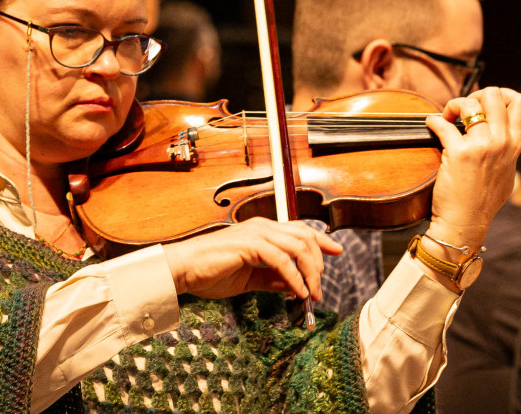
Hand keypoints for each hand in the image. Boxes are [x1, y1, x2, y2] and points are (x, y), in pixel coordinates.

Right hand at [162, 218, 342, 299]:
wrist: (183, 271)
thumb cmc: (210, 272)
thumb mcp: (250, 278)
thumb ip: (273, 279)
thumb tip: (295, 286)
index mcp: (262, 231)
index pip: (300, 230)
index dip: (322, 240)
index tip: (337, 251)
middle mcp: (262, 227)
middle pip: (305, 237)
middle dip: (319, 263)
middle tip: (320, 288)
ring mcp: (256, 234)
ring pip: (298, 247)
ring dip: (310, 273)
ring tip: (312, 294)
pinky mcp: (250, 245)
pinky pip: (282, 261)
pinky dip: (294, 278)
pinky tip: (297, 292)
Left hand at [424, 87, 520, 254]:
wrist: (465, 223)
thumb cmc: (481, 203)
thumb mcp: (507, 175)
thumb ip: (507, 152)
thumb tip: (500, 134)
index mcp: (514, 146)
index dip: (502, 94)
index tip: (485, 102)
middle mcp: (501, 143)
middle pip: (494, 95)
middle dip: (475, 95)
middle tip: (463, 110)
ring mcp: (481, 146)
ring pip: (470, 103)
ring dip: (454, 105)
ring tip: (446, 117)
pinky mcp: (459, 153)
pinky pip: (443, 123)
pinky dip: (433, 121)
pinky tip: (431, 125)